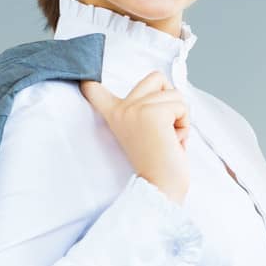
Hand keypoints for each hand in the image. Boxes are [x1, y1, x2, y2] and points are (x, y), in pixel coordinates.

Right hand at [80, 72, 191, 202]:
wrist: (160, 188)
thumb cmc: (159, 162)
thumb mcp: (145, 129)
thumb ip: (147, 108)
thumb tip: (167, 86)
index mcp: (115, 114)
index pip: (94, 90)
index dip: (89, 81)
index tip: (80, 79)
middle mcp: (121, 108)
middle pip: (157, 77)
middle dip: (172, 99)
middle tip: (165, 128)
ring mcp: (135, 110)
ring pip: (176, 93)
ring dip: (182, 117)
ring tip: (169, 138)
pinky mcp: (153, 114)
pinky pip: (182, 106)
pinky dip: (185, 124)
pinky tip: (175, 141)